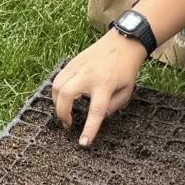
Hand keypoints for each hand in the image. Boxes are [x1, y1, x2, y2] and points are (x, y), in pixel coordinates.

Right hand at [53, 30, 150, 147]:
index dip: (89, 129)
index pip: (96, 111)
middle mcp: (88, 76)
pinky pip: (58, 79)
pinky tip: (63, 98)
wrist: (123, 42)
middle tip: (67, 124)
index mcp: (105, 85)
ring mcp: (77, 67)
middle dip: (62, 114)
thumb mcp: (127, 90)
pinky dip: (57, 91)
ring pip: (57, 87)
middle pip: (66, 96)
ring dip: (56, 103)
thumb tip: (99, 117)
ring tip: (64, 112)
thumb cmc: (126, 68)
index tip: (83, 142)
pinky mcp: (72, 63)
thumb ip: (113, 106)